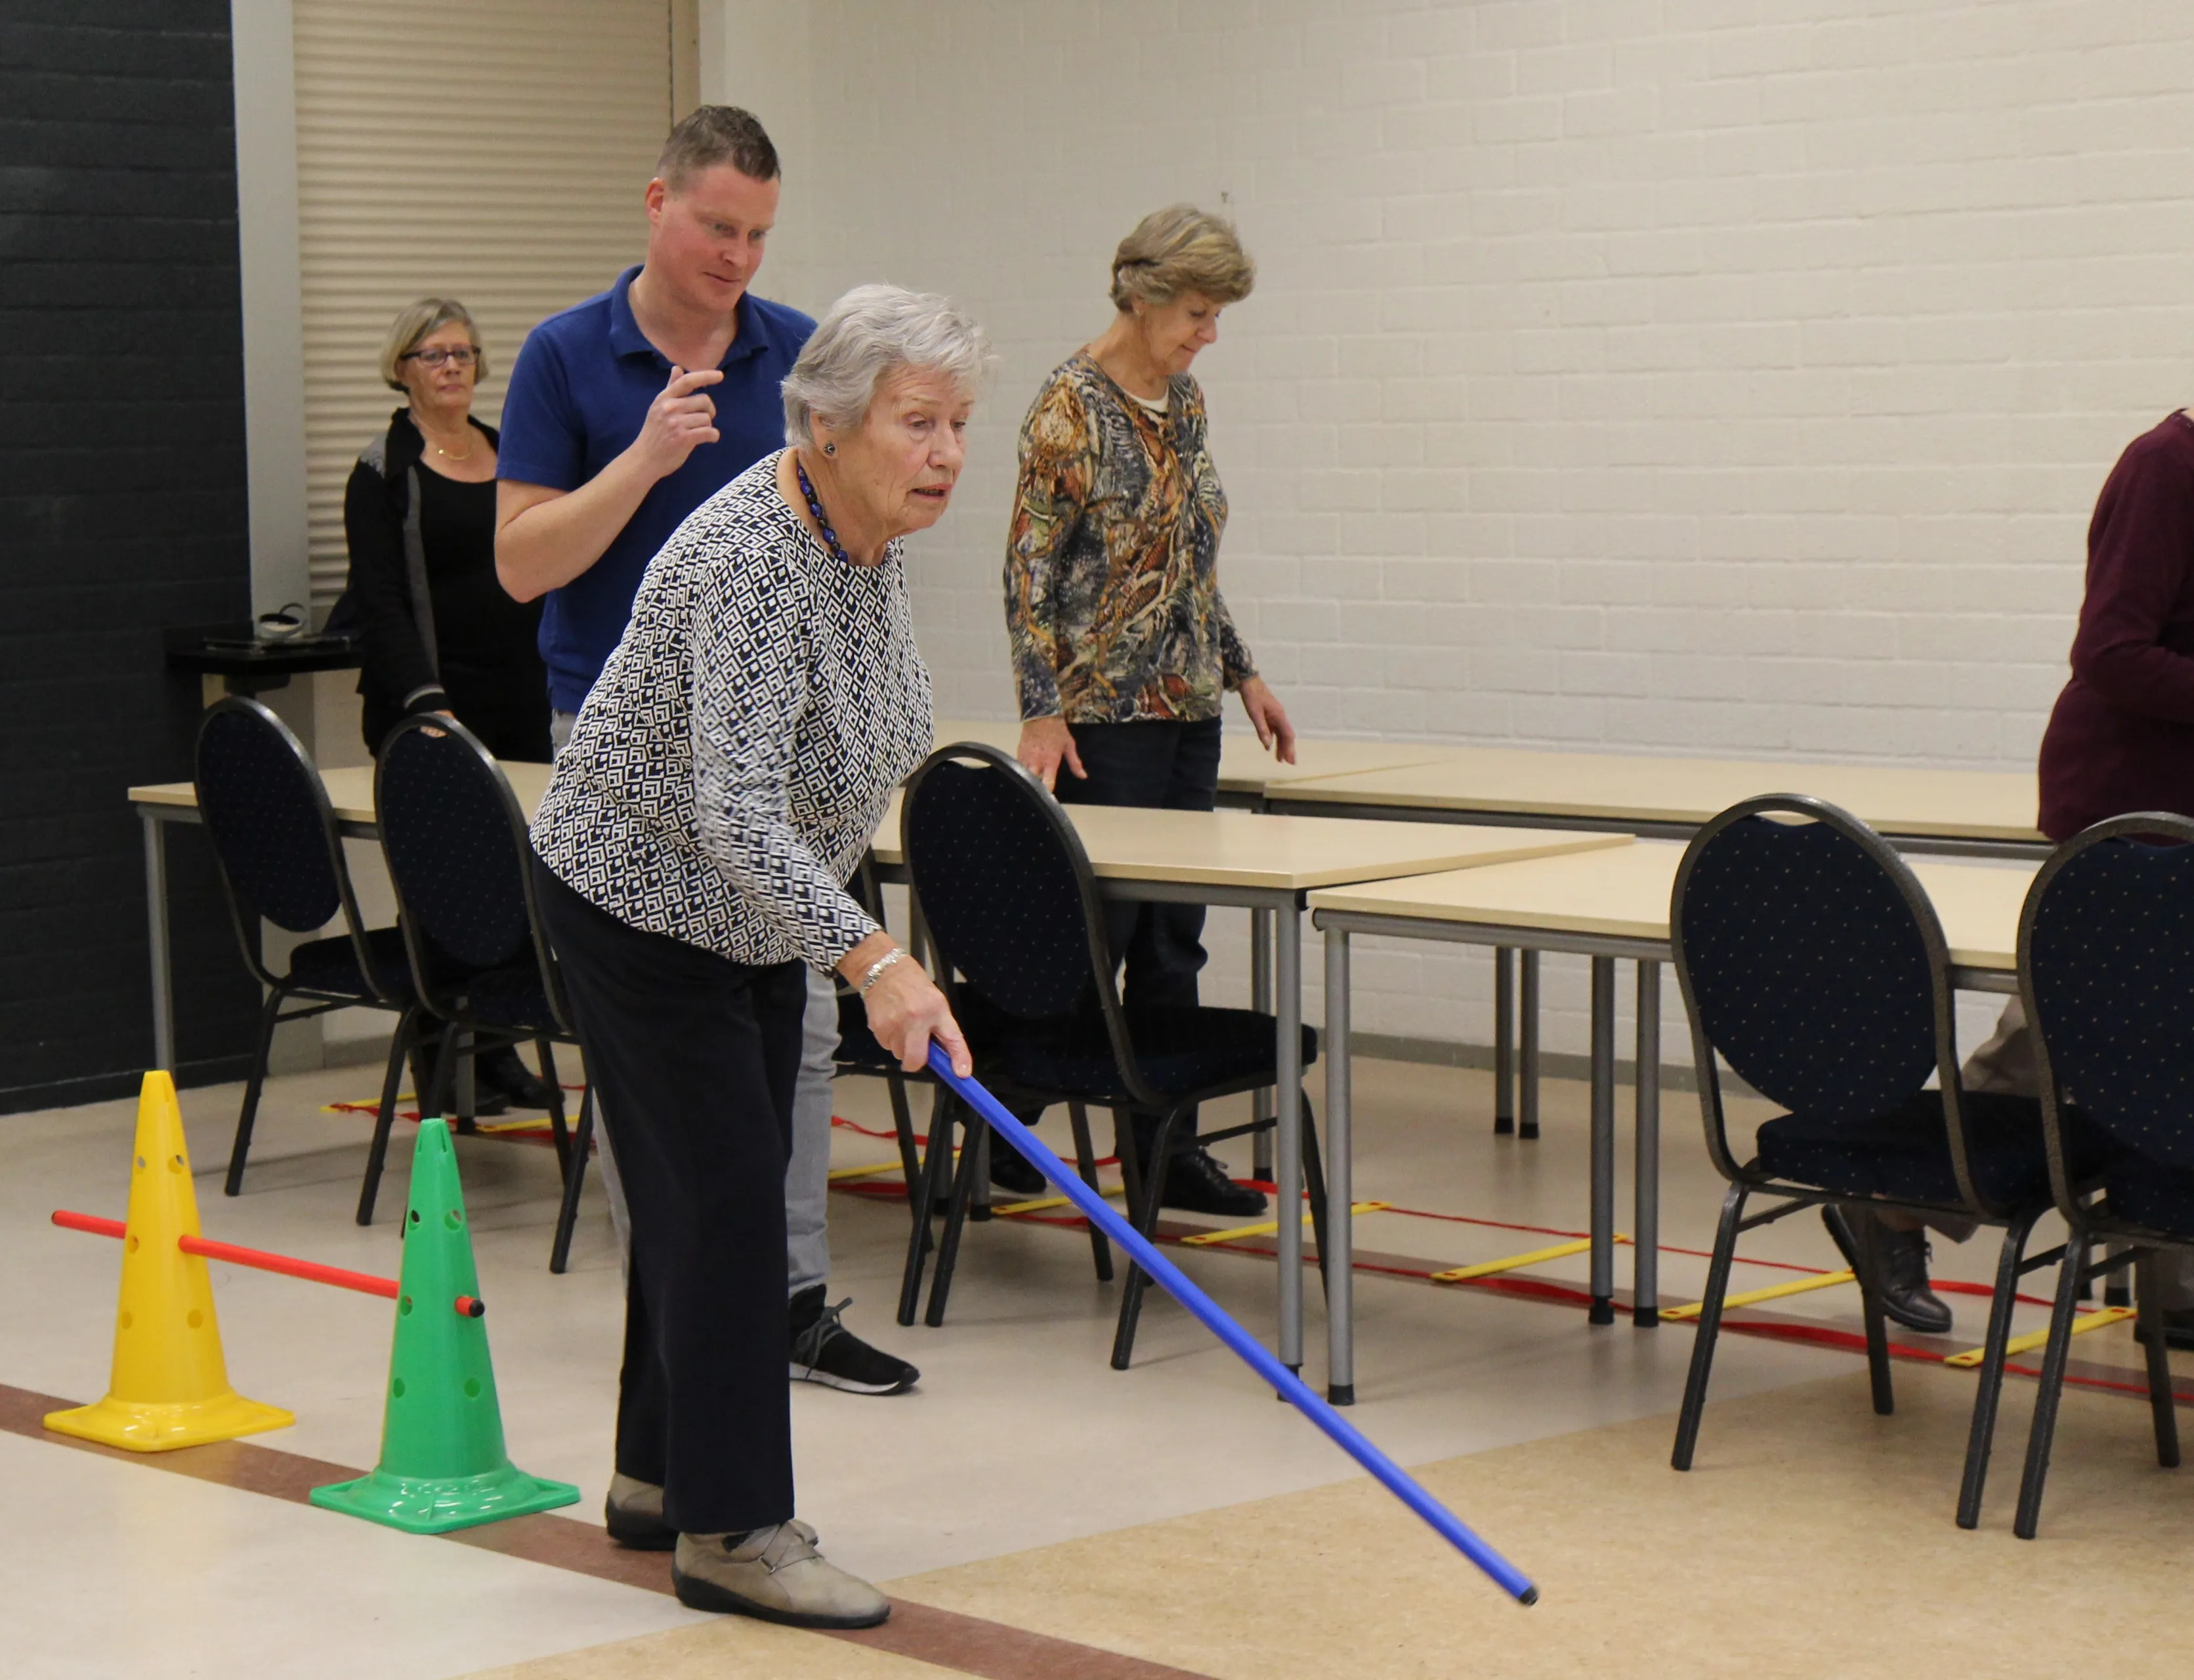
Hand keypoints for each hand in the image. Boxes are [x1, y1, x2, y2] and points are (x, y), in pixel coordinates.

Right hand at [628, 365, 722, 481]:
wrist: (645, 459)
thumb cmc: (654, 433)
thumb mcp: (658, 407)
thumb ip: (671, 388)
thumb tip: (677, 368)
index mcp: (664, 398)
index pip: (687, 381)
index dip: (705, 376)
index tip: (720, 376)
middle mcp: (669, 407)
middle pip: (704, 400)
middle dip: (709, 410)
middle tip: (704, 419)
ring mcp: (676, 423)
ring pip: (707, 418)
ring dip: (708, 426)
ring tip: (698, 432)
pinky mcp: (683, 438)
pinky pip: (709, 432)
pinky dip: (713, 436)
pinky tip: (708, 439)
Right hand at [841, 939, 970, 1076]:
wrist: (883, 970)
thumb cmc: (913, 985)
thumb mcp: (936, 1002)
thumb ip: (941, 1029)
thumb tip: (946, 1057)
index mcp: (936, 1010)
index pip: (952, 1039)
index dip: (959, 1059)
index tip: (962, 1073)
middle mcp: (916, 1019)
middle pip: (916, 1060)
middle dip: (917, 1061)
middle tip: (918, 1050)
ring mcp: (894, 1024)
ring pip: (900, 1054)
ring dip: (903, 1047)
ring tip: (903, 1025)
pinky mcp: (877, 1027)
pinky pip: (887, 1046)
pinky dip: (890, 1039)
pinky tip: (892, 1022)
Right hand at [1016, 715, 1085, 791]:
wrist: (1041, 715)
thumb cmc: (1058, 731)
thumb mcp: (1069, 745)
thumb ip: (1075, 763)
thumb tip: (1083, 776)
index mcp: (1050, 761)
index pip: (1047, 783)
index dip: (1048, 792)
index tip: (1050, 797)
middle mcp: (1036, 762)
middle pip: (1033, 782)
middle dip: (1036, 787)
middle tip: (1040, 791)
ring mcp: (1026, 758)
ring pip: (1024, 775)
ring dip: (1028, 779)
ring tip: (1032, 783)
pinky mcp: (1018, 753)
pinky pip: (1018, 766)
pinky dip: (1022, 771)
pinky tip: (1026, 772)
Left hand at [1237, 676, 1295, 764]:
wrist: (1249, 682)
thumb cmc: (1252, 697)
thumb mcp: (1255, 714)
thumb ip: (1262, 730)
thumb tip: (1268, 746)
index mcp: (1279, 716)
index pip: (1288, 735)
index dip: (1290, 748)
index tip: (1290, 760)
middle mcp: (1280, 716)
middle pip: (1286, 736)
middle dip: (1288, 749)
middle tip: (1289, 763)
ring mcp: (1275, 715)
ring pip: (1281, 733)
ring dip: (1281, 746)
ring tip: (1280, 759)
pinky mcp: (1270, 715)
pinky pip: (1275, 730)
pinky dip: (1274, 739)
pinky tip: (1270, 747)